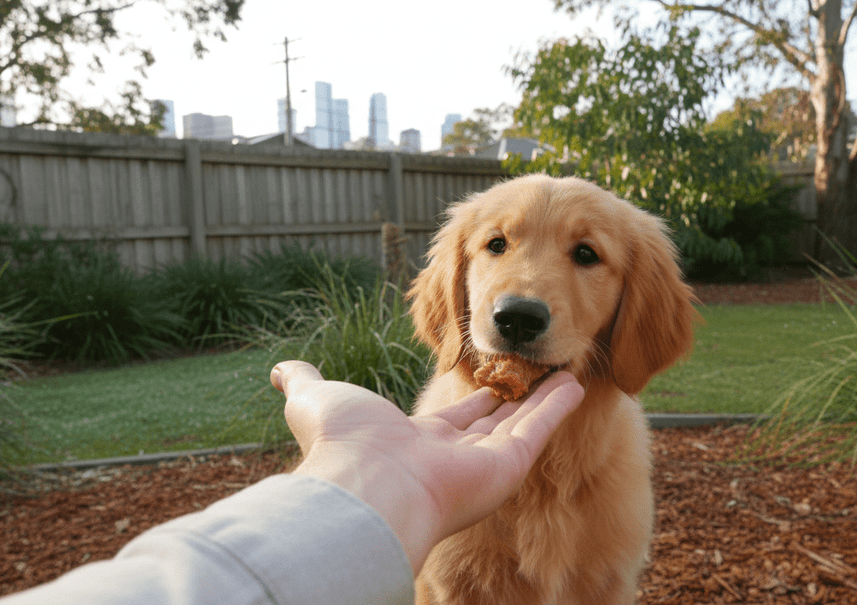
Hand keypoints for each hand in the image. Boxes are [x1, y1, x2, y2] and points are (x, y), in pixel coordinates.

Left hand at [270, 361, 583, 574]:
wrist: (365, 487)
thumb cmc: (341, 446)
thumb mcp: (317, 400)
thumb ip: (305, 384)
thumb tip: (280, 369)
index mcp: (414, 443)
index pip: (451, 420)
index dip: (471, 401)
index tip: (488, 380)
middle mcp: (450, 457)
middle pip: (491, 424)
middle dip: (514, 401)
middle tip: (535, 375)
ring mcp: (481, 464)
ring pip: (521, 424)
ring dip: (545, 399)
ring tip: (567, 370)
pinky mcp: (506, 468)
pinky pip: (539, 431)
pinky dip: (558, 407)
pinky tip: (577, 383)